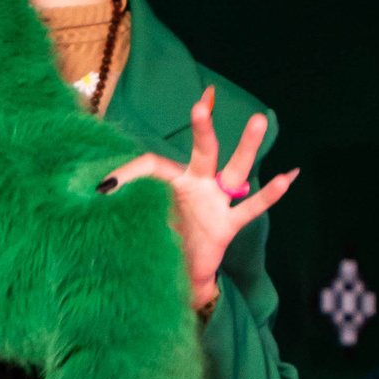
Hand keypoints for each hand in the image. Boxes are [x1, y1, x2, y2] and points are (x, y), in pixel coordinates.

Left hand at [99, 87, 296, 312]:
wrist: (178, 275)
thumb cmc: (158, 241)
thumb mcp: (134, 226)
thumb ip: (119, 213)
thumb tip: (91, 202)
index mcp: (169, 182)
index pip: (152, 164)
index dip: (128, 173)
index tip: (103, 187)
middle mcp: (196, 184)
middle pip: (203, 150)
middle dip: (203, 127)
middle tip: (201, 104)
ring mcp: (216, 202)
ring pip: (235, 170)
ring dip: (247, 147)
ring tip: (258, 119)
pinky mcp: (227, 225)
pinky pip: (251, 208)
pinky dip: (270, 194)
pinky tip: (288, 175)